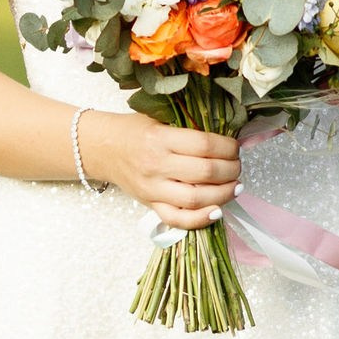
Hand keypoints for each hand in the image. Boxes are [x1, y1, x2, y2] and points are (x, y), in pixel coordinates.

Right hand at [79, 110, 242, 227]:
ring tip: (236, 186)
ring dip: (224, 194)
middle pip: (205, 172)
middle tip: (237, 166)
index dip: (228, 147)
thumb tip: (228, 138)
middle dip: (231, 170)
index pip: (205, 145)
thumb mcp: (159, 119)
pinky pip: (178, 219)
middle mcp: (157, 165)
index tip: (235, 147)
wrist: (102, 148)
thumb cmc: (134, 131)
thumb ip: (189, 128)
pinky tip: (218, 211)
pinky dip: (201, 219)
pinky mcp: (150, 205)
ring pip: (197, 198)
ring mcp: (153, 189)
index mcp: (160, 138)